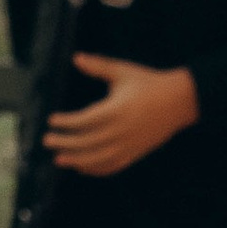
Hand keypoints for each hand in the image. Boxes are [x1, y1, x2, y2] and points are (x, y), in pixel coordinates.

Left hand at [45, 56, 199, 177]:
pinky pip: (112, 166)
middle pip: (86, 143)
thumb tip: (76, 58)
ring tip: (59, 159)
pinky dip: (95, 169)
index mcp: (116, 111)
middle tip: (47, 141)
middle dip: (64, 143)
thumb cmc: (149, 83)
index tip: (52, 120)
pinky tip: (81, 167)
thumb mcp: (123, 71)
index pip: (84, 121)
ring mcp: (129, 146)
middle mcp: (121, 132)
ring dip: (76, 160)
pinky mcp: (135, 153)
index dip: (65, 123)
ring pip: (97, 159)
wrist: (180, 102)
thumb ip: (98, 66)